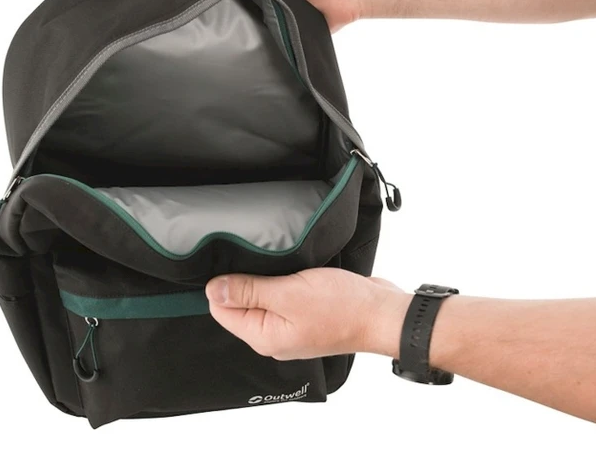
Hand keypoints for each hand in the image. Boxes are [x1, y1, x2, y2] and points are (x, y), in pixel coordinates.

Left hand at [205, 268, 410, 359]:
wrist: (382, 313)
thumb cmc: (342, 307)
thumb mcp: (289, 293)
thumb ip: (249, 291)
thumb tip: (213, 290)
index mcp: (263, 336)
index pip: (222, 310)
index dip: (223, 284)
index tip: (234, 262)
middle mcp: (274, 336)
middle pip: (242, 305)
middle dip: (247, 280)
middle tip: (261, 259)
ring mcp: (292, 328)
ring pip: (264, 298)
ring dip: (268, 280)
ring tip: (282, 266)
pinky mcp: (307, 316)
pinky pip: (284, 298)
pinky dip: (286, 283)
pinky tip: (295, 272)